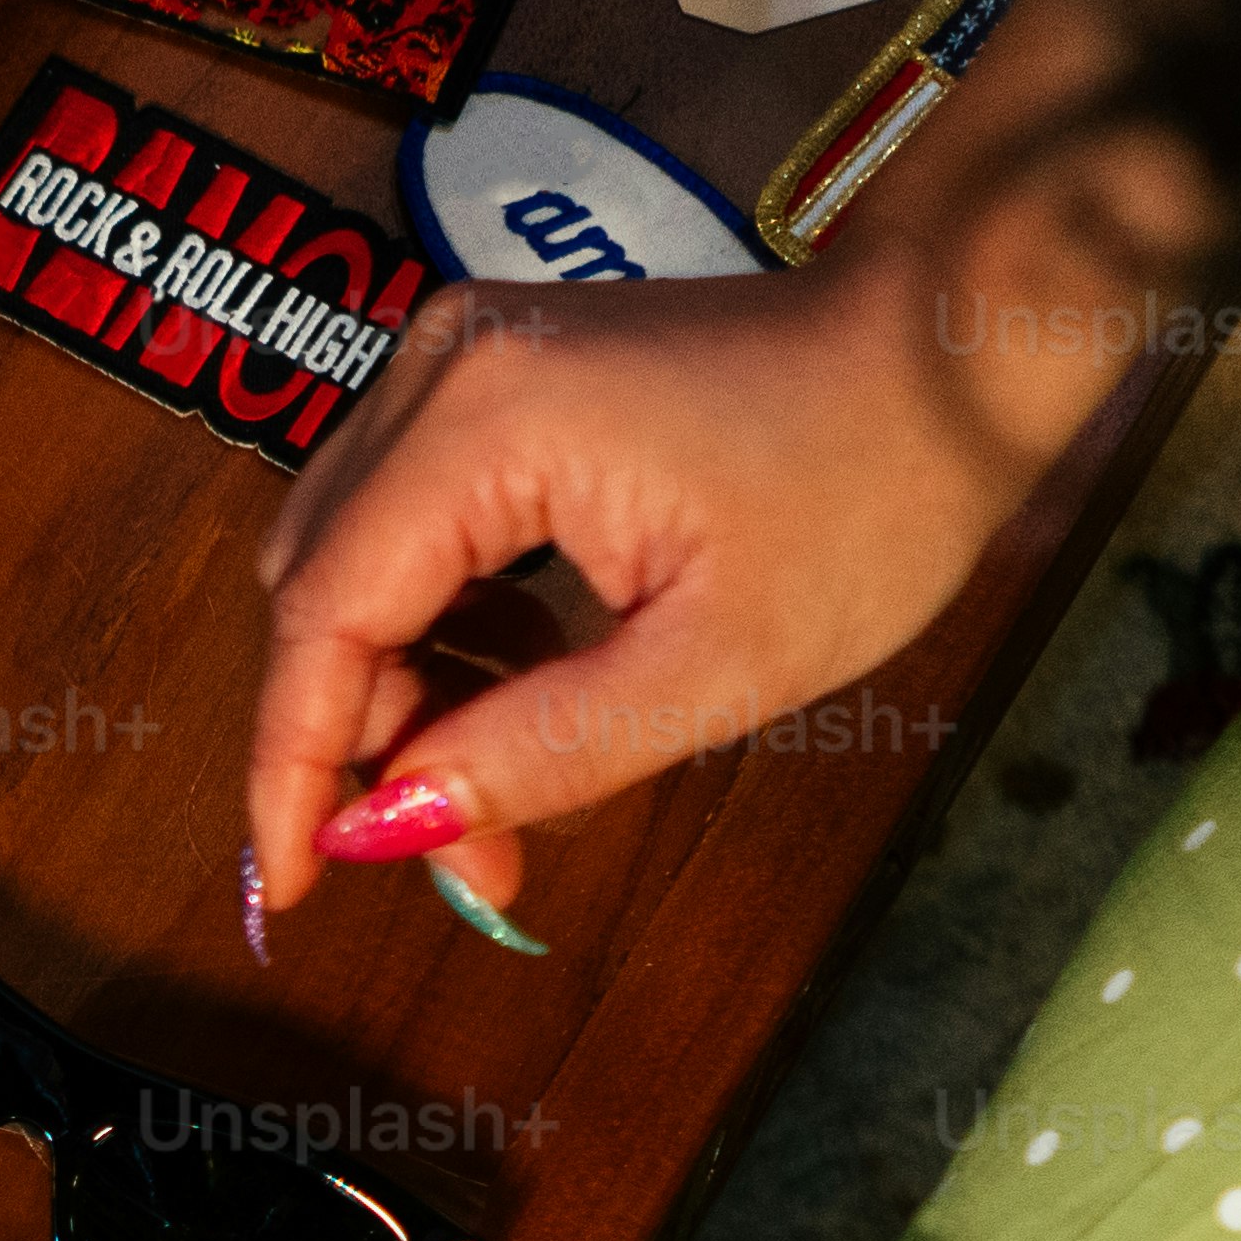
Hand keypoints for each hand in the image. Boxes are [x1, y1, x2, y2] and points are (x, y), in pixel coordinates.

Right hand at [244, 41, 1228, 930]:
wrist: (947, 349)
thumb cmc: (871, 489)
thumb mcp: (717, 666)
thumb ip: (537, 754)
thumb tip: (388, 834)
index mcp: (486, 423)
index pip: (323, 619)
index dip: (293, 767)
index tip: (296, 891)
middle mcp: (444, 368)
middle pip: (320, 590)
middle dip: (364, 740)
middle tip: (464, 860)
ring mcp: (463, 357)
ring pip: (354, 560)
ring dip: (405, 690)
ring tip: (502, 789)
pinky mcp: (494, 373)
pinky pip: (409, 521)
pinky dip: (443, 625)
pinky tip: (524, 686)